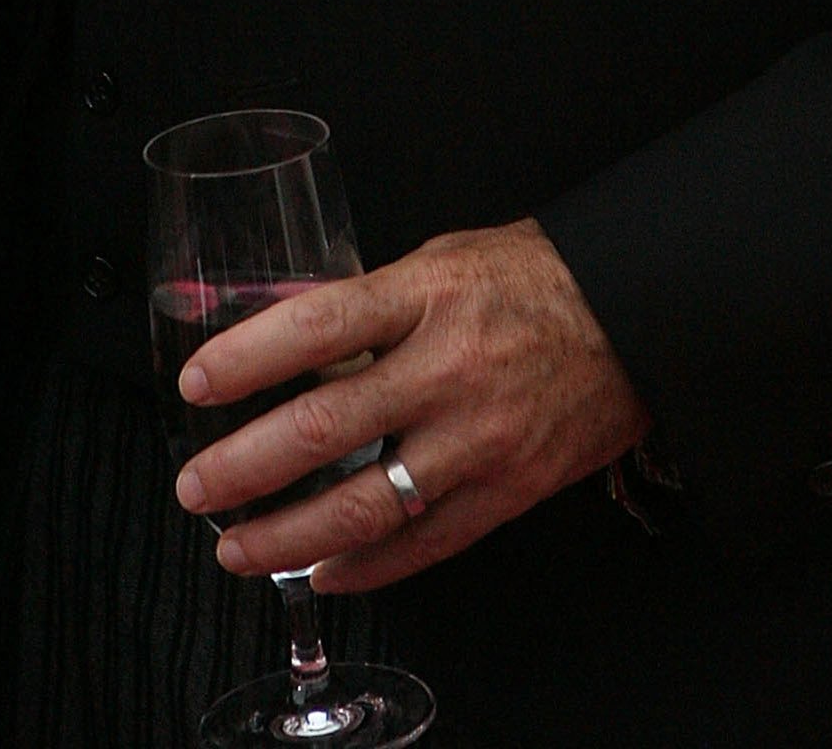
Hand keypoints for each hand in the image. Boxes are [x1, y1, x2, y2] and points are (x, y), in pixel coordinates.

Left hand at [173, 217, 649, 592]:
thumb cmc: (530, 277)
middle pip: (326, 428)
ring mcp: (479, 440)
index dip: (248, 358)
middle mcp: (448, 370)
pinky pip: (424, 544)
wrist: (635, 315)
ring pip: (366, 506)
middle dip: (246, 466)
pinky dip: (365, 567)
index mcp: (427, 295)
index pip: (318, 325)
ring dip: (289, 537)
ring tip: (236, 548)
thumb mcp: (441, 259)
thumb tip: (291, 339)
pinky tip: (321, 572)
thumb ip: (371, 302)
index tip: (197, 383)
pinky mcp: (508, 492)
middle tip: (196, 486)